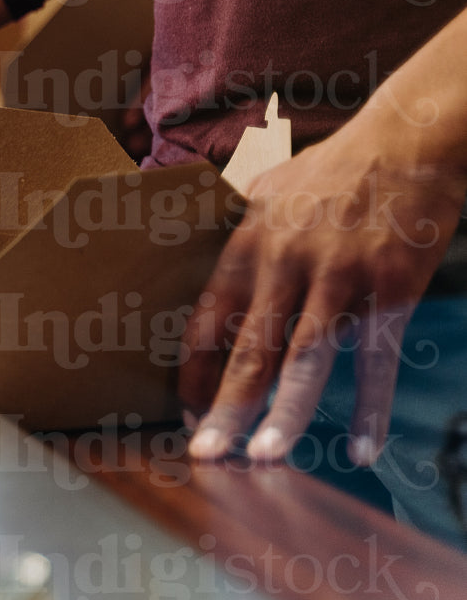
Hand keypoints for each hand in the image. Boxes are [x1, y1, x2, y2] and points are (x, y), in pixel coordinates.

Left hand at [182, 111, 466, 465]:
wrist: (411, 139)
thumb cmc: (335, 168)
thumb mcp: (267, 187)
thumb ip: (238, 233)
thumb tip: (203, 261)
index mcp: (248, 244)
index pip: (208, 320)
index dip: (195, 372)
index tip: (187, 414)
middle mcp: (285, 263)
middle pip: (249, 348)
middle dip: (225, 408)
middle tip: (204, 457)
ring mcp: (340, 276)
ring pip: (304, 358)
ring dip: (285, 414)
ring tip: (264, 459)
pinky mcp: (391, 287)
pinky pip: (377, 359)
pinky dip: (373, 408)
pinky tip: (364, 451)